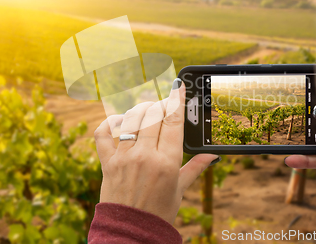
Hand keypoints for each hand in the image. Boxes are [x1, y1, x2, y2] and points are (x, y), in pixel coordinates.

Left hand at [94, 79, 218, 223]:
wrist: (131, 232)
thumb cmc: (159, 212)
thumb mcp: (181, 189)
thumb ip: (196, 167)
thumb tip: (213, 155)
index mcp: (167, 162)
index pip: (174, 121)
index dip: (177, 100)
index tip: (179, 86)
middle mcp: (145, 156)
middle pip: (153, 114)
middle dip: (160, 104)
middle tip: (164, 105)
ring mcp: (123, 158)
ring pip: (131, 119)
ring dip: (140, 109)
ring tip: (147, 110)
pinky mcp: (106, 162)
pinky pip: (103, 133)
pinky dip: (109, 123)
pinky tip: (120, 121)